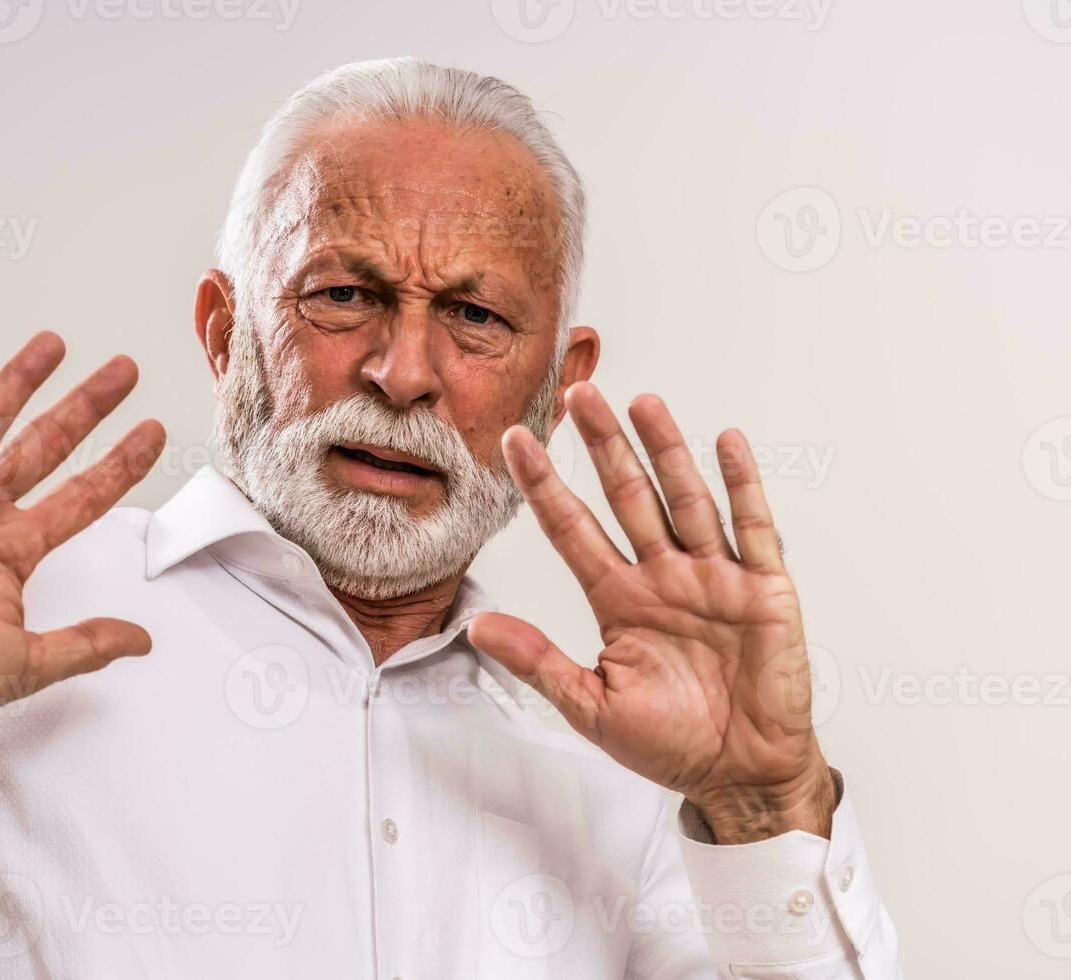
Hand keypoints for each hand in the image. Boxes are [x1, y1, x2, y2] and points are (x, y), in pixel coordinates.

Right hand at [0, 331, 165, 757]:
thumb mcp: (26, 663)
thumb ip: (85, 645)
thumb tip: (142, 640)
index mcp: (11, 551)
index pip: (81, 495)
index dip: (118, 464)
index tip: (154, 434)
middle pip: (45, 445)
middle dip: (85, 407)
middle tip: (124, 371)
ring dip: (21, 382)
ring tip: (56, 343)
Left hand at [469, 383, 835, 843]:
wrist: (740, 775)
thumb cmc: (670, 743)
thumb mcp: (590, 706)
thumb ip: (538, 661)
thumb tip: (477, 625)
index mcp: (619, 600)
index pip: (572, 528)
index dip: (543, 484)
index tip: (512, 441)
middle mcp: (663, 577)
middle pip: (627, 496)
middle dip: (603, 446)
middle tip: (580, 394)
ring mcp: (714, 578)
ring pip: (685, 500)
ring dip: (665, 450)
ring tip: (642, 402)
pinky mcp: (764, 590)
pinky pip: (752, 528)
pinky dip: (742, 485)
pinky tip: (726, 443)